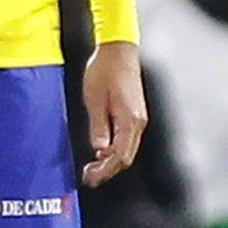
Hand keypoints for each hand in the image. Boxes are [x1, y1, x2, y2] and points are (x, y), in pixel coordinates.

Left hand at [81, 41, 146, 186]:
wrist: (118, 50)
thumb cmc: (104, 70)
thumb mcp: (94, 100)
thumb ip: (98, 127)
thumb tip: (99, 150)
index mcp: (130, 120)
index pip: (120, 156)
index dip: (105, 171)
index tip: (89, 177)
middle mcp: (138, 122)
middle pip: (127, 157)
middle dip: (108, 170)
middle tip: (88, 177)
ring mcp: (139, 117)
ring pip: (128, 149)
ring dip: (111, 161)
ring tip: (92, 166)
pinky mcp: (135, 113)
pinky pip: (127, 139)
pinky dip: (115, 149)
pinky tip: (102, 150)